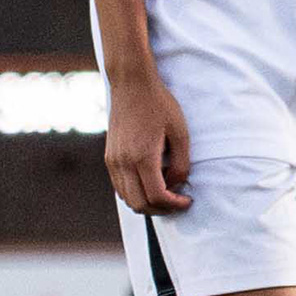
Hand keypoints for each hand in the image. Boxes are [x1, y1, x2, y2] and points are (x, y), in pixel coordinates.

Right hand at [106, 69, 192, 214]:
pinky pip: (120, 187)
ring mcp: (113, 161)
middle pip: (140, 204)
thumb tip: (176, 185)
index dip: (174, 205)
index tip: (186, 201)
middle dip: (161, 210)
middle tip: (177, 203)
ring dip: (147, 204)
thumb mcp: (180, 132)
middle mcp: (123, 162)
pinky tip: (150, 184)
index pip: (156, 196)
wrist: (131, 85)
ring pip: (127, 199)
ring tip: (165, 196)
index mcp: (142, 156)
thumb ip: (180, 164)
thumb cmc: (158, 104)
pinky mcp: (109, 158)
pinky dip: (135, 194)